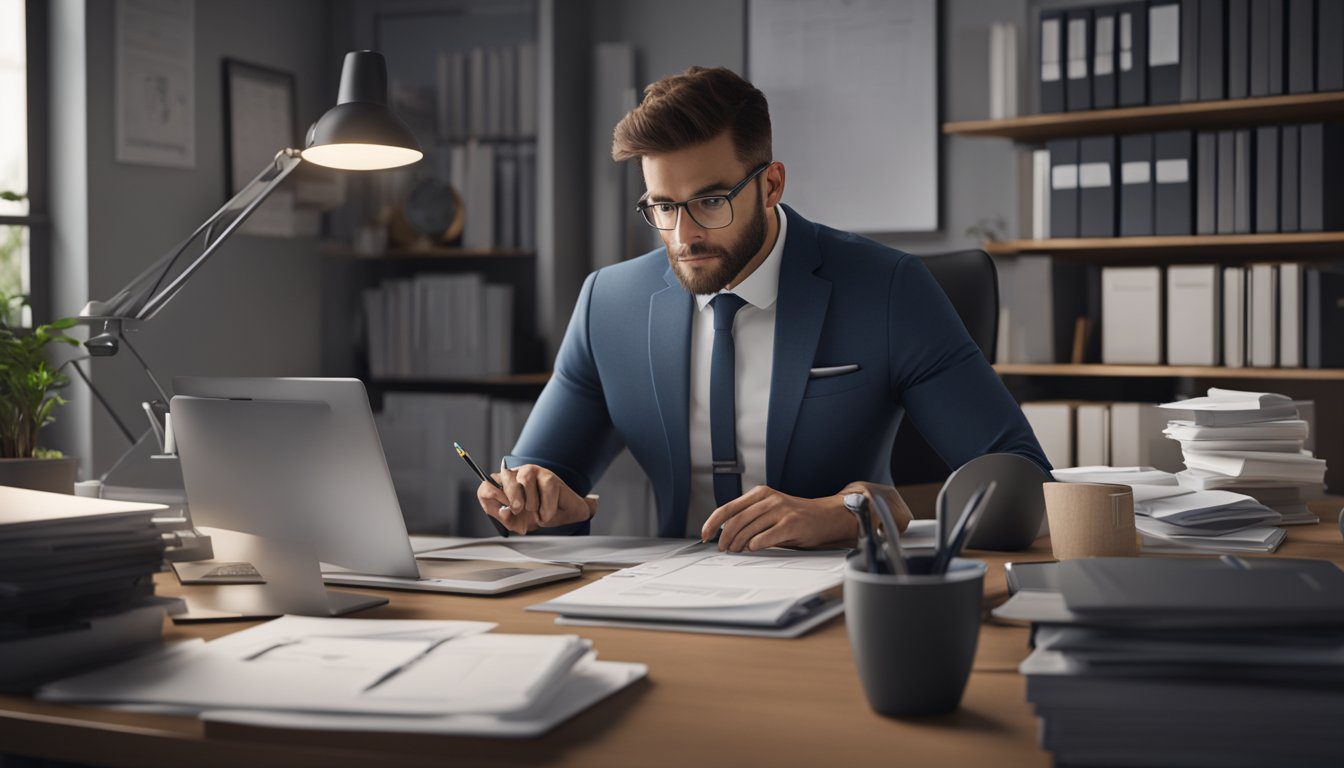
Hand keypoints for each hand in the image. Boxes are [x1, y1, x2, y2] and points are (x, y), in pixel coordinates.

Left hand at [476, 462, 595, 534]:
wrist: (562, 516)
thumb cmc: (538, 515)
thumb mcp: (516, 523)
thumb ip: (505, 518)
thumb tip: (503, 511)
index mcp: (503, 486)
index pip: (486, 484)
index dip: (490, 494)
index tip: (502, 507)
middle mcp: (516, 475)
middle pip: (504, 476)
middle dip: (512, 498)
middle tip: (518, 510)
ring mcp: (532, 472)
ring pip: (525, 481)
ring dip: (532, 503)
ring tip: (536, 511)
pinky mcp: (548, 476)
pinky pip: (545, 492)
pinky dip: (546, 508)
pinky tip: (547, 511)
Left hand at [700, 482, 911, 552]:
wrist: (827, 516)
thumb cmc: (797, 516)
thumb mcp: (770, 511)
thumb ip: (751, 518)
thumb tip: (726, 534)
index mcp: (760, 494)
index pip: (728, 508)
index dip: (713, 523)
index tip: (705, 535)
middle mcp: (769, 499)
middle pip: (736, 520)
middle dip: (725, 538)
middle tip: (723, 549)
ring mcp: (781, 510)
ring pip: (748, 530)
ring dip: (738, 544)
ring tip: (736, 551)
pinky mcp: (791, 523)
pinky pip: (766, 537)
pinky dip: (755, 545)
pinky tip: (753, 548)